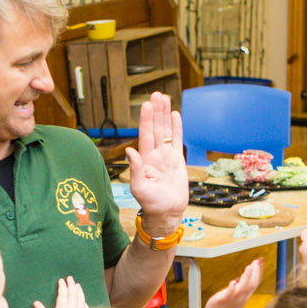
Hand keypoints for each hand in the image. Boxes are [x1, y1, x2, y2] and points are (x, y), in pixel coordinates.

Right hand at [34, 276, 87, 307]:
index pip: (63, 296)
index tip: (61, 280)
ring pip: (81, 300)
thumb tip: (36, 303)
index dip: (62, 287)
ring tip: (78, 285)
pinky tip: (84, 301)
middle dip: (71, 286)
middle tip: (70, 278)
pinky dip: (84, 303)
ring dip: (79, 292)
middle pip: (73, 296)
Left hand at [125, 93, 187, 232]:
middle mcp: (154, 154)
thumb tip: (129, 150)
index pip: (145, 135)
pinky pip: (177, 140)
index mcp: (144, 159)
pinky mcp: (177, 160)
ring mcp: (166, 156)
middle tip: (156, 94)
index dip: (146, 120)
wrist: (166, 212)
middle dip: (156, 112)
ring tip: (165, 98)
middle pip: (156, 128)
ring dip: (165, 115)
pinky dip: (177, 127)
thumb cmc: (151, 203)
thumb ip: (135, 169)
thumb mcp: (139, 188)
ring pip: (166, 131)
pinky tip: (175, 114)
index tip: (147, 105)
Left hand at [205, 259, 262, 307]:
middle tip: (257, 262)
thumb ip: (245, 283)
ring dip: (246, 277)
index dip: (258, 272)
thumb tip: (250, 270)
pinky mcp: (223, 300)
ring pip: (241, 287)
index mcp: (245, 294)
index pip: (255, 282)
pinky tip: (233, 282)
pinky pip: (228, 294)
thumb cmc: (229, 306)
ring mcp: (233, 298)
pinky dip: (231, 288)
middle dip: (255, 272)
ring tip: (249, 267)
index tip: (260, 261)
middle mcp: (241, 296)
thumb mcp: (240, 294)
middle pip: (251, 283)